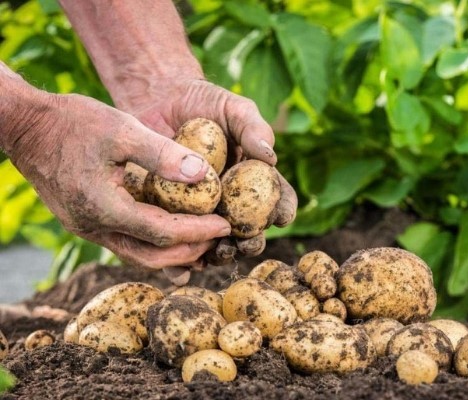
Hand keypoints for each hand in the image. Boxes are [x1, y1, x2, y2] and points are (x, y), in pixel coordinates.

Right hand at [6, 90, 231, 269]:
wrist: (26, 126)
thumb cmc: (73, 122)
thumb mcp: (122, 129)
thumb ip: (163, 154)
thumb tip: (205, 175)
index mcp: (104, 208)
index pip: (164, 233)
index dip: (199, 232)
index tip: (226, 226)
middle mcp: (93, 227)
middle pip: (152, 256)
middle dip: (190, 250)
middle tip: (218, 237)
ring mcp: (86, 228)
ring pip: (138, 255)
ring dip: (173, 252)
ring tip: (203, 240)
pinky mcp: (85, 222)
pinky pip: (126, 242)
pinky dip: (154, 242)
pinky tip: (172, 232)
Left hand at [123, 79, 297, 267]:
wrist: (159, 100)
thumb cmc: (205, 102)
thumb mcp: (234, 109)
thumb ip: (253, 129)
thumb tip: (270, 158)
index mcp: (254, 180)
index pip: (277, 199)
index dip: (283, 211)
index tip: (281, 217)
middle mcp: (231, 201)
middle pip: (248, 231)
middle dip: (250, 243)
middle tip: (244, 243)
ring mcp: (201, 211)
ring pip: (215, 244)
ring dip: (218, 255)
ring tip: (213, 254)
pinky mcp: (170, 215)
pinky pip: (177, 242)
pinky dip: (179, 262)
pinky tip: (180, 270)